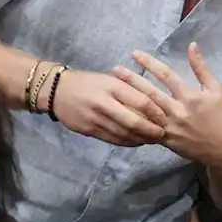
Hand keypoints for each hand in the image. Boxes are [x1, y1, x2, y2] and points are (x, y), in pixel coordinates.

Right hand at [49, 69, 167, 146]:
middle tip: (162, 134)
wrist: (56, 91)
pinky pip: (112, 139)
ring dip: (141, 139)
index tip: (165, 118)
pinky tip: (136, 142)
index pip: (141, 102)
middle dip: (151, 131)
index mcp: (113, 87)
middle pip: (134, 122)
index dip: (156, 113)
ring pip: (124, 134)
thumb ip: (129, 89)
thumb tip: (153, 102)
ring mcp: (95, 119)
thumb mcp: (109, 79)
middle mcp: (105, 103)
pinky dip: (127, 142)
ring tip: (152, 140)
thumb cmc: (88, 82)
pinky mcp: (89, 130)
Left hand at [114, 43, 221, 165]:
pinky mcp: (165, 140)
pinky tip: (121, 112)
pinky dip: (134, 120)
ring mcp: (169, 127)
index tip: (135, 54)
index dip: (149, 63)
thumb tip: (192, 45)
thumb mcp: (216, 89)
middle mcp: (177, 111)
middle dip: (132, 80)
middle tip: (115, 70)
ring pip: (145, 111)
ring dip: (129, 99)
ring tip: (113, 89)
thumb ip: (201, 67)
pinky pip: (146, 129)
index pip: (166, 75)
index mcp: (190, 96)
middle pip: (150, 92)